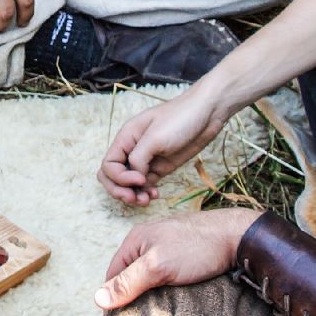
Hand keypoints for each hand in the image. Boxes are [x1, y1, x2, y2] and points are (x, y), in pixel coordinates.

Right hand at [94, 207, 256, 312]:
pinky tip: (173, 299)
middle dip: (132, 296)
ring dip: (151, 294)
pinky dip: (166, 288)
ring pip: (149, 277)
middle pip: (130, 276)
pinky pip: (166, 275)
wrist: (239, 236)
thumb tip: (98, 299)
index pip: (112, 274)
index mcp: (135, 240)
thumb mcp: (158, 266)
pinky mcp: (183, 255)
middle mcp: (148, 241)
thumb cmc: (198, 248)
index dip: (113, 297)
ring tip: (157, 312)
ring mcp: (166, 247)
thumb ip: (128, 282)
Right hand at [100, 85, 225, 203]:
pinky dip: (146, 192)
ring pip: (129, 184)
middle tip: (134, 198)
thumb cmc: (180, 119)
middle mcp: (132, 150)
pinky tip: (155, 195)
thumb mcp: (155, 137)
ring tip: (146, 201)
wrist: (207, 114)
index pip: (108, 165)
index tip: (139, 179)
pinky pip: (145, 184)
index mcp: (126, 138)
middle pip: (113, 177)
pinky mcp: (160, 167)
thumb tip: (134, 178)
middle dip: (119, 190)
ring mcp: (147, 160)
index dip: (119, 178)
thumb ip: (138, 159)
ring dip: (133, 195)